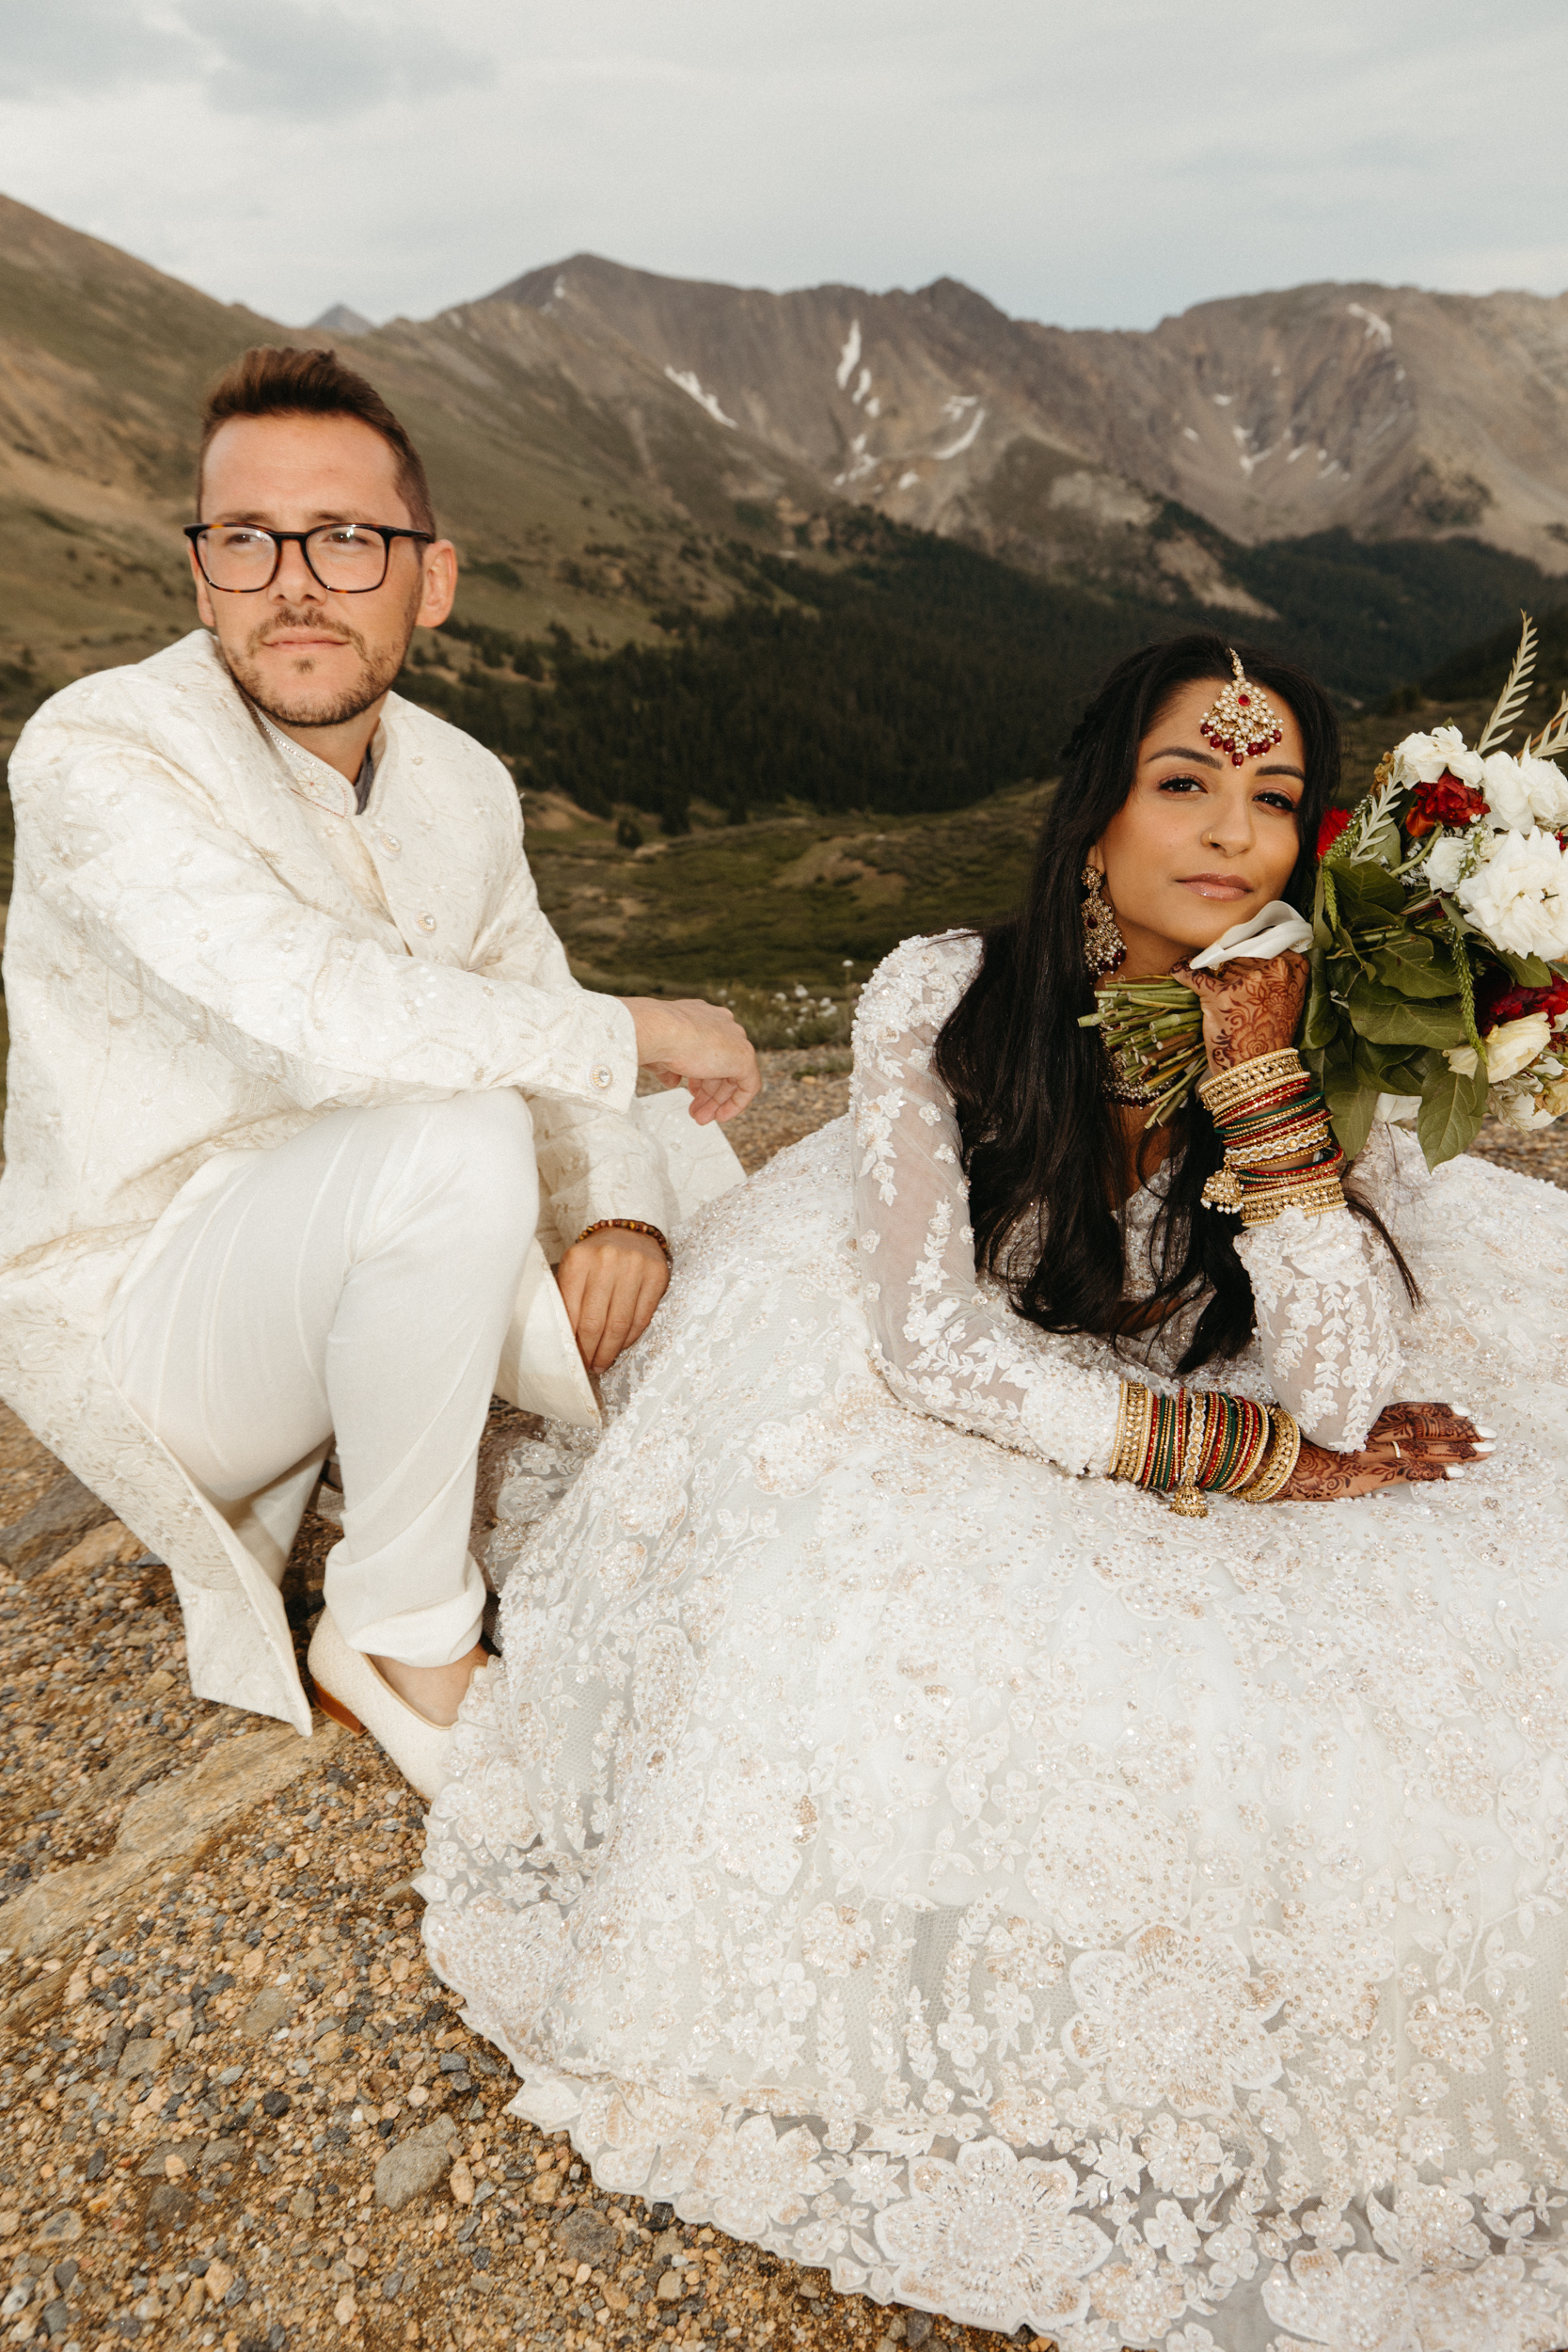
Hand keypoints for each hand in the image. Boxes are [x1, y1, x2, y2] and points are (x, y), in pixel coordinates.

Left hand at [555, 1228, 670, 1371]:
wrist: (630, 1231)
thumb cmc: (596, 1257)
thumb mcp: (574, 1268)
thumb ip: (568, 1297)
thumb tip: (564, 1340)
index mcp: (578, 1259)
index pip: (571, 1312)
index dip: (571, 1340)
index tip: (570, 1357)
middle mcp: (606, 1260)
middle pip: (595, 1322)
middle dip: (590, 1351)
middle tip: (587, 1367)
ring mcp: (634, 1267)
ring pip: (620, 1324)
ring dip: (610, 1350)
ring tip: (602, 1363)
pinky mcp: (656, 1275)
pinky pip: (642, 1317)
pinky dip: (630, 1338)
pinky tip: (621, 1346)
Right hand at [621, 995, 760, 1123]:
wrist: (658, 1031)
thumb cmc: (653, 1037)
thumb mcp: (660, 1054)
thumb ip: (670, 1067)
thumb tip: (672, 1081)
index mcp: (702, 1018)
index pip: (707, 1049)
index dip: (699, 1074)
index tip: (690, 1091)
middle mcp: (721, 1024)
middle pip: (721, 1064)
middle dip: (707, 1091)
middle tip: (696, 1110)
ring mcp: (735, 1038)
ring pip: (733, 1075)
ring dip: (716, 1101)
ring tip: (701, 1117)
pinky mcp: (745, 1055)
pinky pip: (748, 1085)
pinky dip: (736, 1103)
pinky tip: (721, 1116)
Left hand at [1173, 950, 1309, 1076]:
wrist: (1258, 1071)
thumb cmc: (1271, 1037)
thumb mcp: (1287, 999)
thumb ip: (1276, 974)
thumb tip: (1249, 954)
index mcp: (1293, 967)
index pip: (1264, 944)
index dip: (1250, 956)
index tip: (1243, 963)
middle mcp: (1273, 969)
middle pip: (1241, 955)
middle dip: (1233, 972)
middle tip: (1236, 997)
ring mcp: (1247, 981)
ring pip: (1221, 965)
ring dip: (1215, 979)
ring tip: (1220, 1001)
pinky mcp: (1220, 995)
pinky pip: (1194, 975)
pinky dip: (1182, 973)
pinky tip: (1177, 971)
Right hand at [1278, 1402, 1490, 1499]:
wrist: (1266, 1452)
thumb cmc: (1279, 1439)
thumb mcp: (1307, 1421)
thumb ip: (1328, 1422)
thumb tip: (1336, 1428)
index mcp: (1358, 1414)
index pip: (1407, 1408)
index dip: (1437, 1410)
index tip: (1462, 1410)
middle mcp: (1370, 1428)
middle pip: (1424, 1426)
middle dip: (1459, 1430)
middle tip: (1489, 1432)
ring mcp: (1372, 1450)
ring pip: (1426, 1446)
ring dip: (1459, 1448)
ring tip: (1488, 1450)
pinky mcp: (1369, 1473)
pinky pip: (1410, 1472)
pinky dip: (1436, 1473)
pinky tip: (1459, 1474)